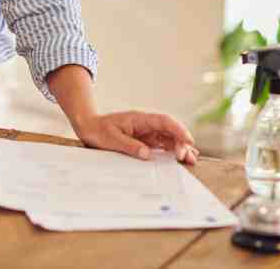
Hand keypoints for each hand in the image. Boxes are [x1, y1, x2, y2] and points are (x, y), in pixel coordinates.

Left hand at [72, 111, 198, 163]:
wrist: (88, 127)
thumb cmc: (98, 130)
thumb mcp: (111, 139)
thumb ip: (129, 146)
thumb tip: (146, 154)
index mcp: (139, 119)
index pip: (164, 121)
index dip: (178, 129)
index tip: (188, 140)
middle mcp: (146, 124)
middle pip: (169, 130)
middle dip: (181, 142)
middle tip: (186, 157)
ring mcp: (146, 132)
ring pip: (168, 138)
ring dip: (179, 147)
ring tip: (191, 160)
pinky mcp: (144, 141)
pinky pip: (161, 145)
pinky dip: (171, 151)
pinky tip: (179, 158)